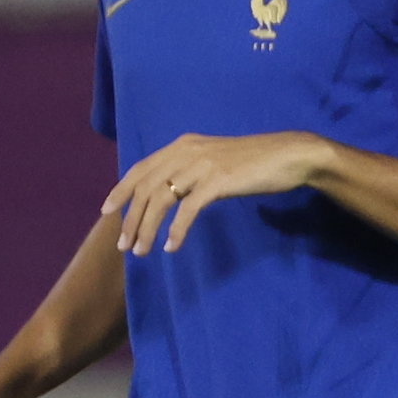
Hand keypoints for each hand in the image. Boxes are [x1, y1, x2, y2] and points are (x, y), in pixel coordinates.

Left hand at [103, 131, 327, 254]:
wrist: (290, 155)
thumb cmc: (256, 161)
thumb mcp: (215, 159)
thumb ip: (191, 169)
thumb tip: (171, 190)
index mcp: (182, 146)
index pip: (140, 169)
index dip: (120, 191)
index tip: (107, 212)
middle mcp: (186, 152)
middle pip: (145, 188)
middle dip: (130, 219)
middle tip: (124, 245)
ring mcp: (202, 166)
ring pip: (161, 200)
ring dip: (147, 229)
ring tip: (141, 251)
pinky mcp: (218, 181)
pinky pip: (188, 209)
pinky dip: (176, 230)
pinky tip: (172, 247)